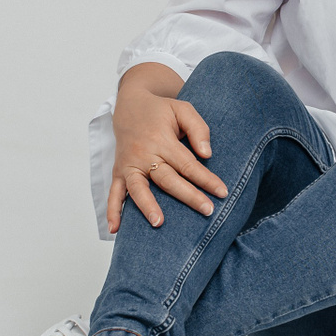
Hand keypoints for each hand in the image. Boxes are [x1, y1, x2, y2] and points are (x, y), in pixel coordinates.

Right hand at [105, 64, 229, 233]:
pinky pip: (114, 193)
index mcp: (161, 140)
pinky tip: (115, 230)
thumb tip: (207, 155)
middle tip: (208, 211)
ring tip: (158, 223)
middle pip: (167, 179)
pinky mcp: (119, 171)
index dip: (205, 179)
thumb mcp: (183, 109)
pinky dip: (112, 211)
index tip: (222, 192)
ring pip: (139, 188)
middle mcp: (143, 154)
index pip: (187, 164)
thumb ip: (198, 129)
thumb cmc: (161, 110)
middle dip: (188, 196)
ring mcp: (129, 164)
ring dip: (147, 206)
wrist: (130, 105)